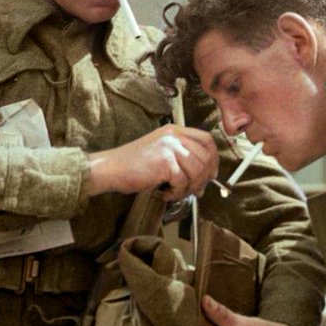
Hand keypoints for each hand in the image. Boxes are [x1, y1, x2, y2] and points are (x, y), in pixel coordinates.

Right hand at [86, 124, 217, 200]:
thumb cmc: (134, 165)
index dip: (213, 158)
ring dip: (189, 188)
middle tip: (193, 191)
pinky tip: (164, 194)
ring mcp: (170, 147)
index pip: (207, 140)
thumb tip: (207, 180)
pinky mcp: (165, 162)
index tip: (211, 174)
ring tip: (175, 192)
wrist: (111, 168)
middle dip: (203, 179)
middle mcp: (174, 136)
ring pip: (197, 171)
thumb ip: (183, 160)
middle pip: (205, 157)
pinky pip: (182, 182)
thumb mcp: (161, 153)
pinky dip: (176, 193)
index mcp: (175, 131)